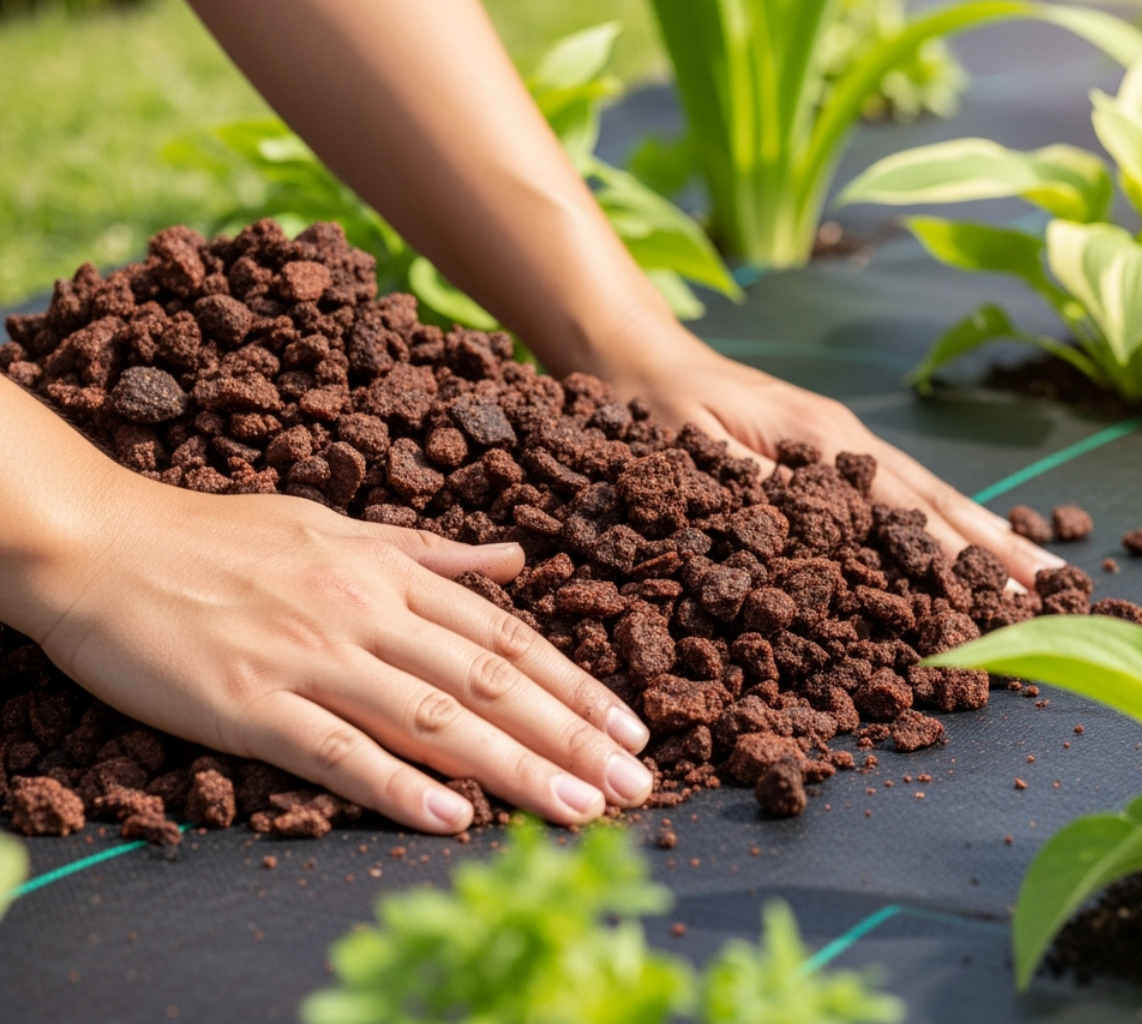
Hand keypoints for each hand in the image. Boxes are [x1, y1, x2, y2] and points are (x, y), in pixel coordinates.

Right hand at [22, 475, 653, 832]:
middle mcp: (365, 612)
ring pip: (434, 718)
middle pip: (492, 682)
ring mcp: (310, 657)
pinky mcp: (251, 703)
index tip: (631, 729)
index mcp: (389, 571)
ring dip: (515, 769)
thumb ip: (430, 552)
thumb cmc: (219, 537)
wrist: (98, 544)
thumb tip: (514, 560)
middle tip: (635, 786)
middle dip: (572, 737)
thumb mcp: (336, 526)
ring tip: (577, 810)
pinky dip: (399, 785)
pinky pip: (339, 751)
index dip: (577, 687)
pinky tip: (454, 818)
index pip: (507, 638)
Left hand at [599, 325, 1064, 587]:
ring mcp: (842, 442)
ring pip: (927, 493)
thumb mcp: (690, 452)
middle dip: (997, 548)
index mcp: (821, 443)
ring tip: (1034, 573)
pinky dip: (943, 519)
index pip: (906, 511)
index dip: (956, 558)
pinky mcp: (827, 448)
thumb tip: (814, 531)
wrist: (634, 352)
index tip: (1004, 597)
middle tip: (1053, 592)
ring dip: (983, 534)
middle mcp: (846, 440)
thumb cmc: (652, 408)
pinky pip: (901, 489)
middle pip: (938, 501)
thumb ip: (754, 486)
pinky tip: (963, 543)